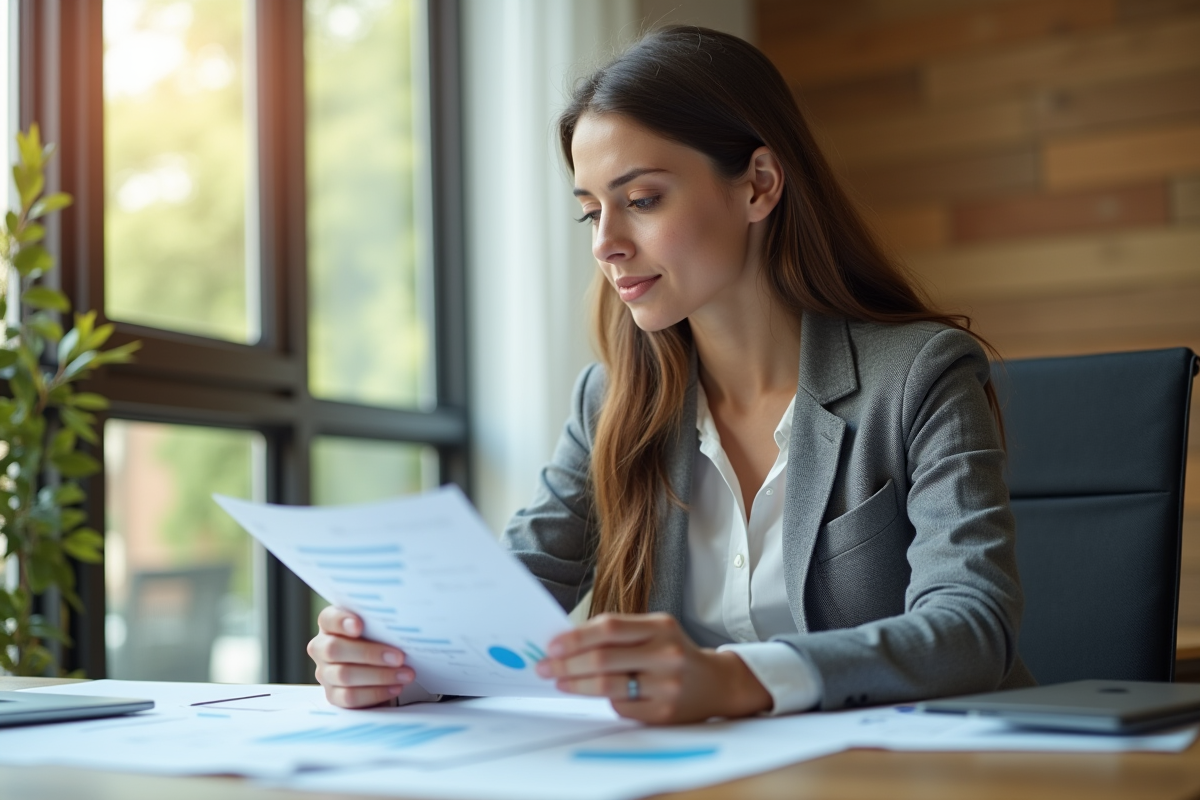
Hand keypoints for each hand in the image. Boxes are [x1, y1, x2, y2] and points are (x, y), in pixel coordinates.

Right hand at [307, 606, 414, 707]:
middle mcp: (322, 648)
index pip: (328, 619)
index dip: (341, 621)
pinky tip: (395, 687)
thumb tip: (400, 624)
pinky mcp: (333, 696)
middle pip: (334, 649)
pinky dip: (375, 693)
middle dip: (369, 653)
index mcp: (330, 625)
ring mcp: (325, 673)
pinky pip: (350, 697)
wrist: (380, 669)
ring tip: (405, 674)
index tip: (359, 626)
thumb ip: (379, 624)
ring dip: (379, 675)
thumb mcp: (378, 628)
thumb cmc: (379, 641)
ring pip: (344, 675)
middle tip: (399, 657)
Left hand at [535, 612, 772, 723]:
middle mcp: (665, 653)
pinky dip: (604, 700)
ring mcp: (666, 685)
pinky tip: (596, 694)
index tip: (551, 645)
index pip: (609, 627)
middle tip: (545, 668)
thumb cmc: (673, 652)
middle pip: (603, 659)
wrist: (716, 683)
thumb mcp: (654, 631)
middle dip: (566, 664)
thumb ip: (617, 633)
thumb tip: (566, 642)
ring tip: (559, 682)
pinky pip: (620, 707)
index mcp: (660, 626)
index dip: (575, 637)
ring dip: (576, 685)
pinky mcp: (663, 713)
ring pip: (607, 686)